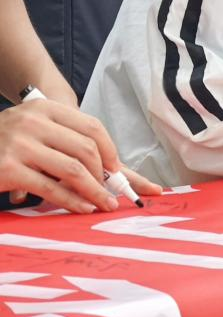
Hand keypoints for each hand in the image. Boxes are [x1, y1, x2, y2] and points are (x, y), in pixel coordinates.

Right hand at [0, 100, 124, 212]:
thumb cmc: (5, 144)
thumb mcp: (33, 129)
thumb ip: (65, 141)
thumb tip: (110, 168)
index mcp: (45, 108)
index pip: (91, 126)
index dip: (110, 150)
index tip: (117, 169)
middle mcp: (33, 122)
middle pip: (86, 148)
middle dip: (104, 174)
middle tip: (112, 192)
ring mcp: (19, 144)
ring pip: (72, 169)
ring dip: (94, 190)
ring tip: (104, 204)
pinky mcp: (9, 169)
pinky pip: (51, 188)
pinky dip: (72, 200)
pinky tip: (83, 207)